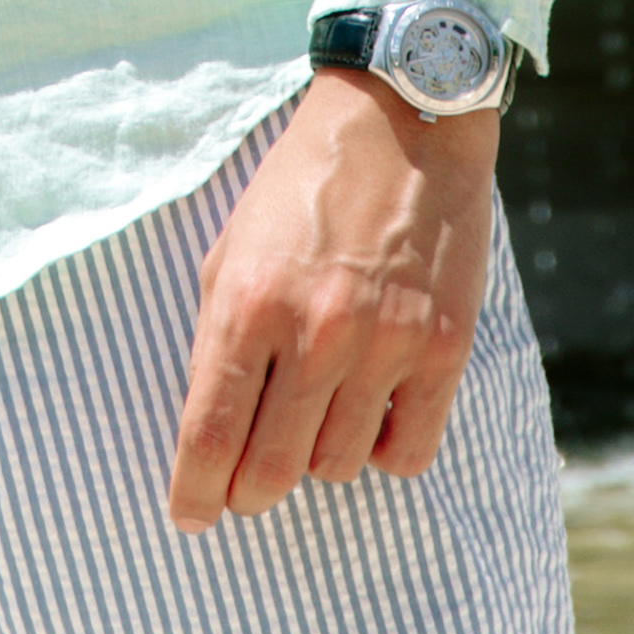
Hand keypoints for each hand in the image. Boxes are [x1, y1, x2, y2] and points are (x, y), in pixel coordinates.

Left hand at [165, 75, 497, 530]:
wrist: (403, 119)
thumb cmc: (302, 184)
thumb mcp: (232, 248)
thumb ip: (217, 337)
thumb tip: (207, 430)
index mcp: (247, 303)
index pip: (209, 436)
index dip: (194, 493)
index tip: (190, 514)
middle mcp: (314, 332)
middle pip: (270, 471)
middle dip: (248, 492)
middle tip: (247, 484)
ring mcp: (384, 345)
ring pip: (336, 467)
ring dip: (317, 458)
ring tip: (317, 413)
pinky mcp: (443, 350)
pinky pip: (407, 452)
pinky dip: (382, 450)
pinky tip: (371, 413)